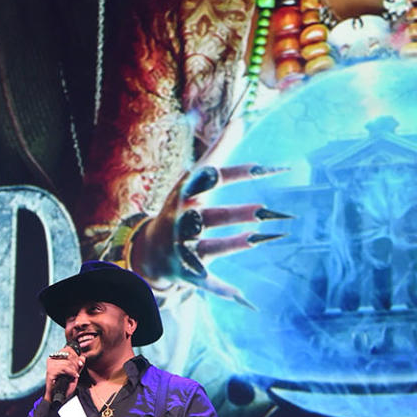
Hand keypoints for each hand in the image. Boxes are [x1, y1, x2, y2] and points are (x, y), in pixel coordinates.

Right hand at [44, 344, 83, 403]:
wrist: (57, 397)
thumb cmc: (64, 385)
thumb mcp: (74, 372)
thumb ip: (78, 364)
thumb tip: (82, 357)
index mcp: (56, 357)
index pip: (68, 350)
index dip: (76, 356)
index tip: (79, 364)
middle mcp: (51, 359)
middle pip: (69, 355)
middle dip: (76, 364)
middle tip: (76, 372)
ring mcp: (50, 365)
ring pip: (68, 362)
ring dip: (74, 370)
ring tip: (73, 376)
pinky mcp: (50, 371)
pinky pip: (65, 368)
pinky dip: (71, 373)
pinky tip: (73, 376)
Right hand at [130, 161, 289, 306]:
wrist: (148, 250)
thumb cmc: (180, 209)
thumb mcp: (194, 179)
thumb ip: (219, 152)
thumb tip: (240, 119)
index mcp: (186, 195)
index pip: (213, 180)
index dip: (239, 174)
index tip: (268, 168)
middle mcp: (182, 221)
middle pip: (209, 216)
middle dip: (234, 214)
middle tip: (263, 210)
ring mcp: (183, 248)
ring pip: (210, 248)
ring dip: (233, 245)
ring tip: (259, 239)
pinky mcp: (186, 271)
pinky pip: (205, 281)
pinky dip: (221, 290)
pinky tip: (243, 296)